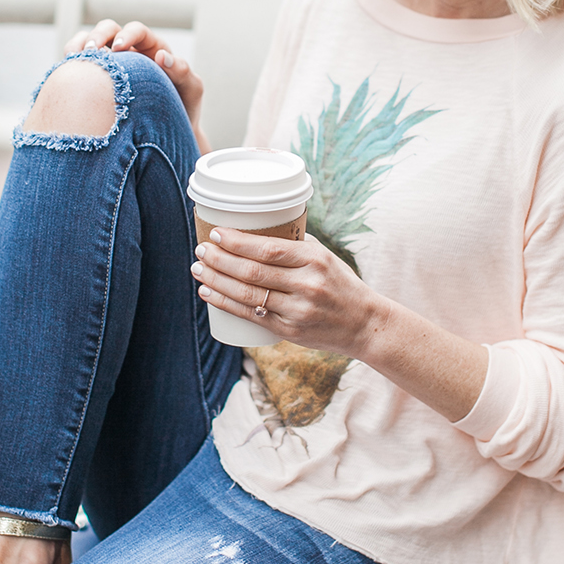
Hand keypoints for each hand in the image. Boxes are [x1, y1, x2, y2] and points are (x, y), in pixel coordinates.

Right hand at [67, 19, 206, 148]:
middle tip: (93, 51)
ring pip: (89, 41)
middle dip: (98, 36)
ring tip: (75, 57)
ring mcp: (111, 63)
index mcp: (153, 48)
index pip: (138, 31)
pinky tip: (68, 71)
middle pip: (109, 29)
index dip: (128, 35)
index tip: (120, 47)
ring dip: (79, 45)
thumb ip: (183, 71)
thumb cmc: (183, 108)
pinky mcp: (96, 78)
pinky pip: (80, 63)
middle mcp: (130, 52)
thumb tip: (161, 56)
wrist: (169, 135)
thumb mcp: (191, 90)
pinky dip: (72, 62)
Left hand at [191, 227, 383, 358]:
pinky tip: (209, 294)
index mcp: (315, 259)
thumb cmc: (341, 284)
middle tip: (201, 250)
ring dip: (217, 281)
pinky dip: (226, 304)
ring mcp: (297, 310)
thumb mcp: (325, 258)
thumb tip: (256, 232)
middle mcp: (306, 285)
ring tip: (198, 270)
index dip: (238, 241)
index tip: (216, 233)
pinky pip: (251, 316)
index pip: (269, 249)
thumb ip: (295, 247)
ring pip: (247, 294)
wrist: (365, 324)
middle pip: (253, 271)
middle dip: (220, 259)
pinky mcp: (290, 331)